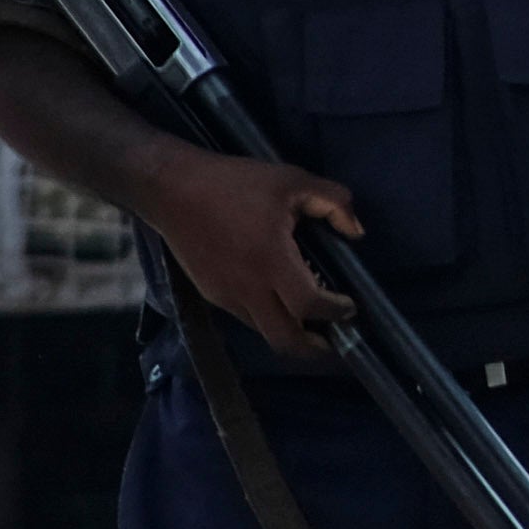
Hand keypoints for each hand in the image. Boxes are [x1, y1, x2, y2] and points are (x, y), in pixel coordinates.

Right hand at [145, 147, 363, 355]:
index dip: (335, 312)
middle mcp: (248, 288)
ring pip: (264, 332)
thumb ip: (334, 202)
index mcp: (271, 262)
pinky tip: (280, 303)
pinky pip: (246, 318)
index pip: (309, 306)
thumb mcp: (293, 181)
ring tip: (312, 324)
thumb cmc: (235, 183)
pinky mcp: (211, 294)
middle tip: (335, 339)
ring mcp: (226, 295)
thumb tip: (356, 232)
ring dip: (291, 334)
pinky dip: (268, 319)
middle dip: (315, 347)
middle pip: (285, 339)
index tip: (349, 307)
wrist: (171, 189)